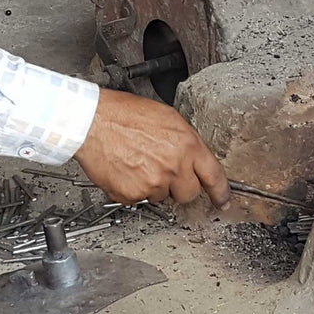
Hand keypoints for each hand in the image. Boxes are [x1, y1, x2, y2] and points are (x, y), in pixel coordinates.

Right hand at [74, 89, 230, 207]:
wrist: (91, 121)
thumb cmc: (122, 113)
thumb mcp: (165, 117)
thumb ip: (184, 141)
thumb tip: (192, 157)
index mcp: (186, 144)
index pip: (214, 175)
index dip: (220, 192)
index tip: (222, 200)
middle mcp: (173, 166)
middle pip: (189, 193)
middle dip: (180, 185)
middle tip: (162, 169)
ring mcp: (153, 183)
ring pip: (162, 196)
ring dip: (153, 184)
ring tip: (136, 161)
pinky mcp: (133, 195)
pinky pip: (139, 199)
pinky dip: (132, 188)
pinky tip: (124, 169)